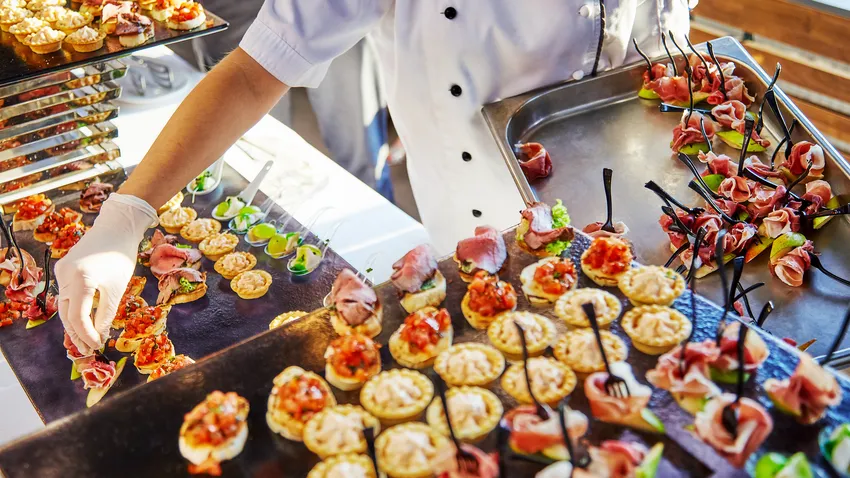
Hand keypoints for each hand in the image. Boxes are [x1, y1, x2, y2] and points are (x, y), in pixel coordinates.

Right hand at [55, 194, 156, 353]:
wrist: (116, 227)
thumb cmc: (121, 257)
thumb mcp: (117, 289)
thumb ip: (106, 314)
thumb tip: (99, 336)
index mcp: (81, 280)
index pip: (77, 316)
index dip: (86, 334)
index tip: (96, 346)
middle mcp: (65, 275)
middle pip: (66, 313)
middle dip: (77, 333)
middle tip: (88, 350)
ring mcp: (61, 271)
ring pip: (64, 304)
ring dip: (75, 322)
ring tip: (86, 340)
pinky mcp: (63, 268)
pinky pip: (66, 293)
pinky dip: (74, 307)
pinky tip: (83, 320)